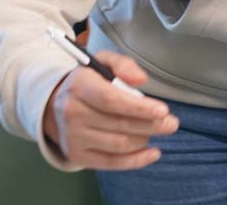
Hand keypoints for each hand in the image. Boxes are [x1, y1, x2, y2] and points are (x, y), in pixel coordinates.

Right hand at [41, 50, 178, 169]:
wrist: (55, 105)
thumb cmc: (88, 82)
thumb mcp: (102, 62)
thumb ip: (123, 65)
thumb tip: (141, 80)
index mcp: (79, 85)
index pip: (110, 99)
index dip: (139, 107)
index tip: (162, 110)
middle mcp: (72, 112)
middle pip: (119, 124)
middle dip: (151, 125)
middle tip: (171, 123)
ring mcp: (73, 137)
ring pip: (119, 144)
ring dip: (144, 138)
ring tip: (155, 129)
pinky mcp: (78, 155)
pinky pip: (112, 163)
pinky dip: (136, 160)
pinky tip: (152, 153)